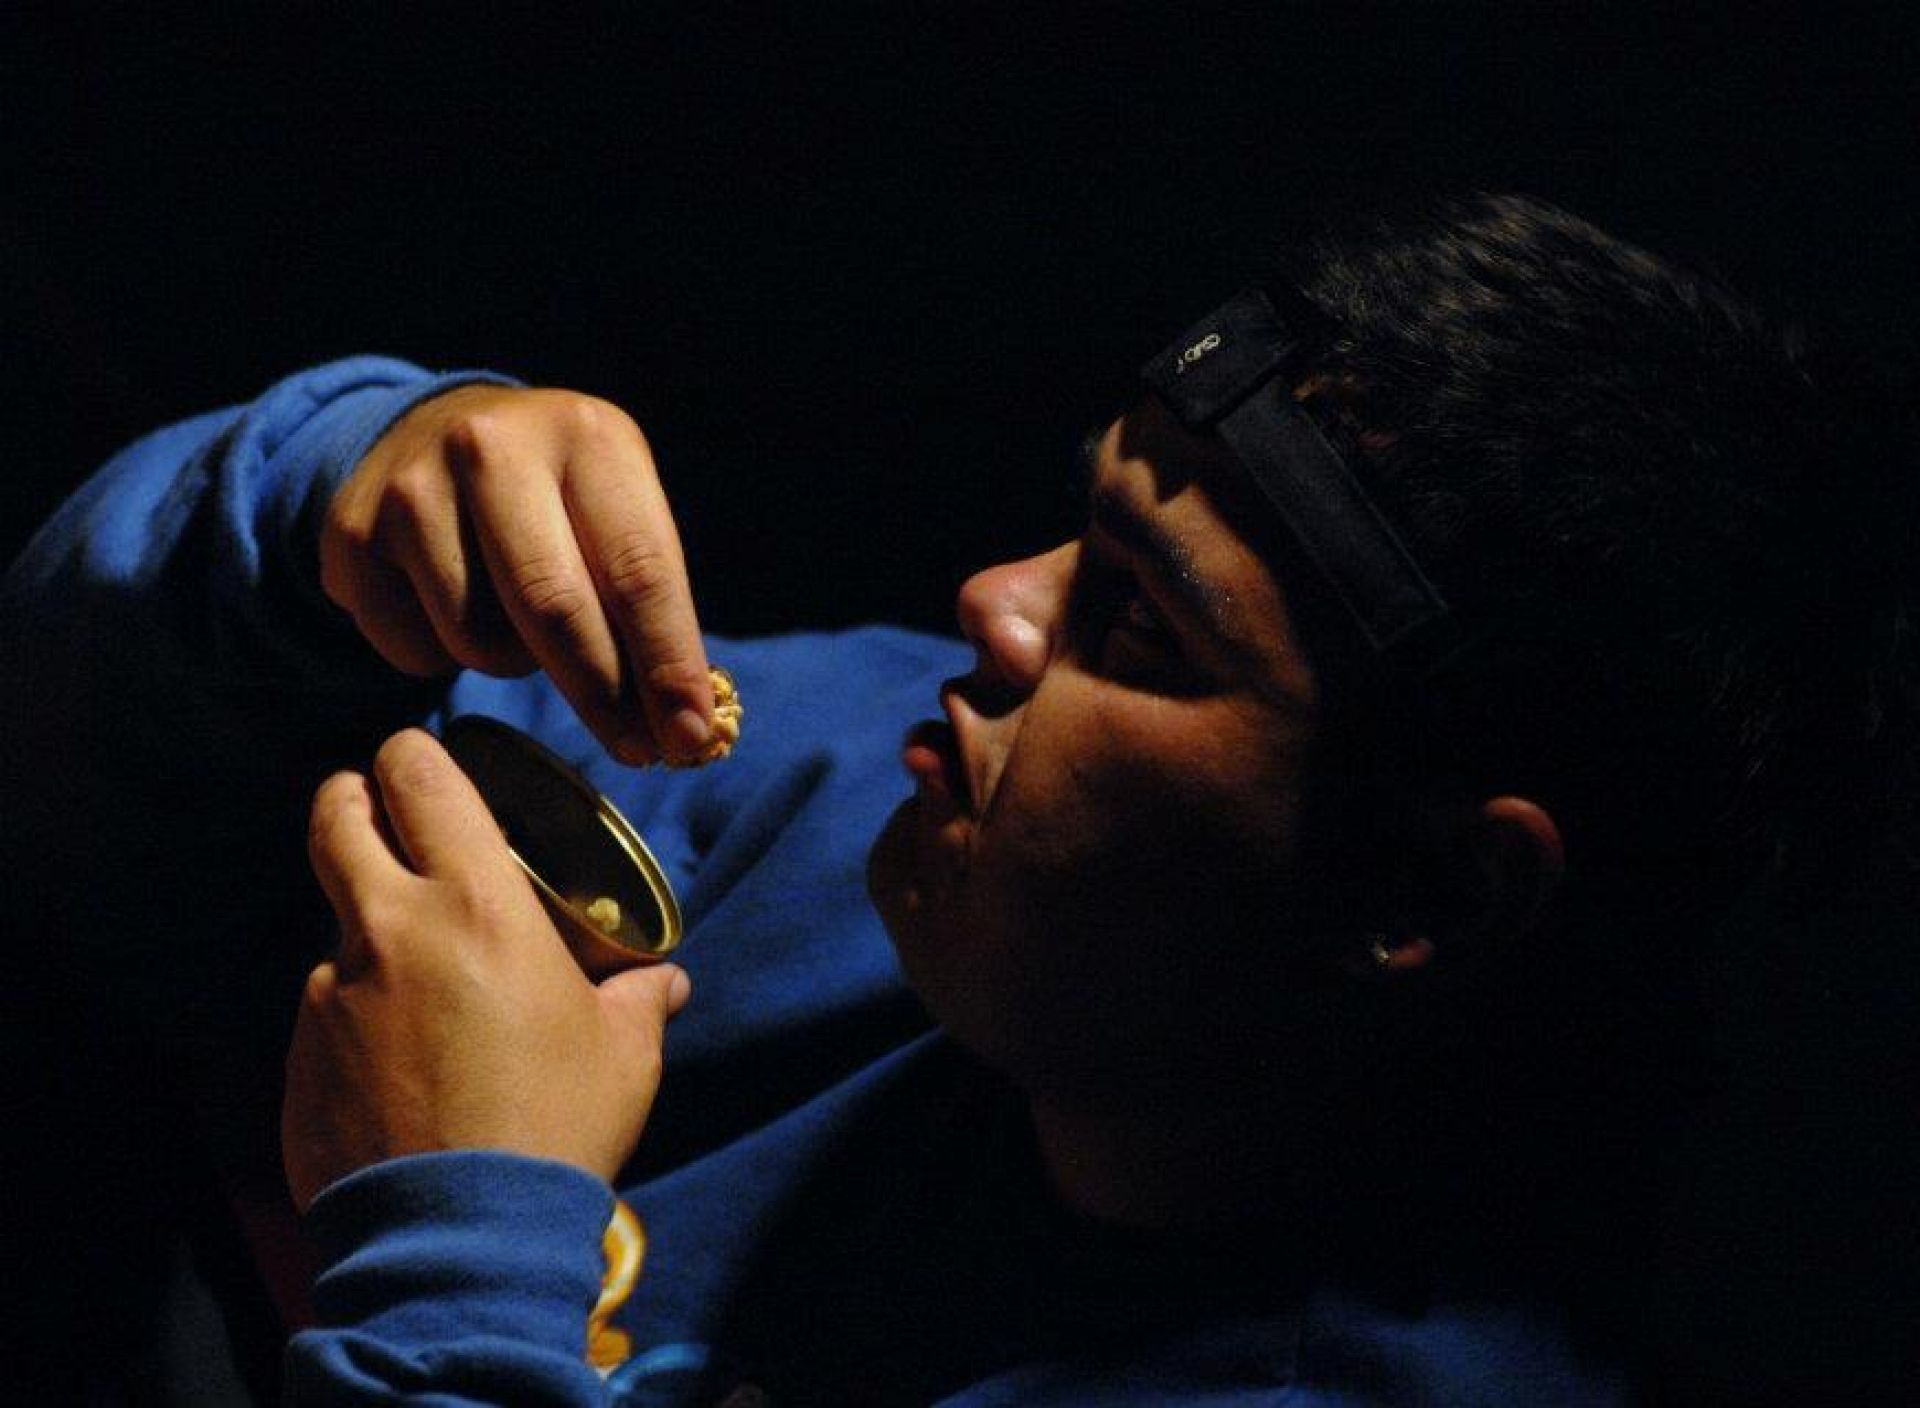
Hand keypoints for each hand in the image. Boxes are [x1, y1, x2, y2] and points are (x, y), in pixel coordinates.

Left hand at [283, 728, 690, 1212]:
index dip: (415, 755)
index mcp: (474, 902)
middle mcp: (390, 928)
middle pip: (336, 814)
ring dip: (369, 926)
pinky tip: (402, 1059)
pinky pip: (326, 1004)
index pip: (417, 775)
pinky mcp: (298, 1054)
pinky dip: (357, 1009)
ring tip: (422, 982)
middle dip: (354, 800)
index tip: (425, 765)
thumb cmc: (554, 1126)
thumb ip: (642, 998)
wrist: (458, 1238)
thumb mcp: (624, 1053)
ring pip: (337, 919)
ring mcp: (333, 991)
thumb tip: (664, 982)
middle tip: (385, 818)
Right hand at [322, 384, 711, 765]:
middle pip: (555, 610)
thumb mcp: (617, 509)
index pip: (639, 570)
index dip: (668, 665)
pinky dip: (448, 658)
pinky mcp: (353, 535)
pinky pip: (417, 652)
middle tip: (637, 750)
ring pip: (481, 641)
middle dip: (604, 698)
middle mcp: (494, 447)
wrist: (433, 432)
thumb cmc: (557, 493)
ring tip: (524, 631)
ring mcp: (413, 488)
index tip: (689, 737)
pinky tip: (455, 612)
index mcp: (587, 435)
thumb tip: (680, 726)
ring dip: (518, 666)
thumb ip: (647, 602)